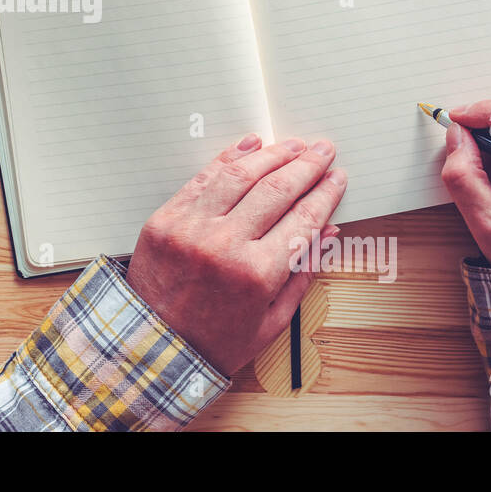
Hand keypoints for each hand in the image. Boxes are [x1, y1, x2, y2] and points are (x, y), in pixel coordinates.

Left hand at [125, 133, 345, 375]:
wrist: (152, 346)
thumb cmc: (216, 342)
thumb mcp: (271, 320)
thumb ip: (302, 273)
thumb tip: (328, 231)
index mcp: (257, 274)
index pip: (303, 219)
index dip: (325, 194)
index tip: (338, 177)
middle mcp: (224, 245)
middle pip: (276, 190)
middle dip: (306, 166)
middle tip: (323, 150)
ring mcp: (191, 228)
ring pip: (240, 176)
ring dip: (272, 155)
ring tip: (292, 145)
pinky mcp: (165, 219)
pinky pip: (202, 180)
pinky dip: (229, 159)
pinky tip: (250, 146)